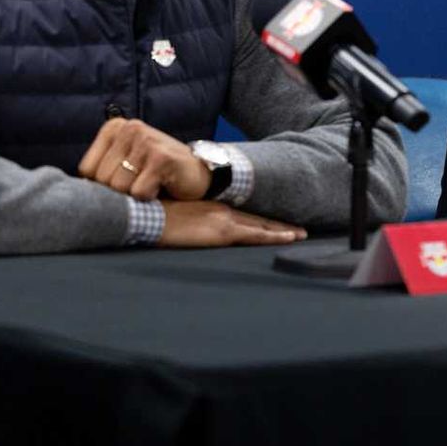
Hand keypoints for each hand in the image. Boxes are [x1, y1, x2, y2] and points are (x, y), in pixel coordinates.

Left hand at [79, 118, 211, 201]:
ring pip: (119, 188)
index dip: (103, 185)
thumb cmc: (157, 172)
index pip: (87, 170)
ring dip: (136, 195)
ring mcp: (146, 141)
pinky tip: (163, 186)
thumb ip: (101, 170)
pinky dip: (151, 198)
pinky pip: (140, 193)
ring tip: (152, 182)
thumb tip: (72, 194)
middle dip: (120, 191)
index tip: (125, 179)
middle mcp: (130, 128)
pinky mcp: (161, 158)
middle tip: (141, 182)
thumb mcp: (125, 161)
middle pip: (102, 180)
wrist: (200, 172)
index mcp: (114, 127)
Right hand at [158, 201, 306, 247]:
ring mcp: (225, 220)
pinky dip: (275, 237)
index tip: (276, 223)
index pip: (242, 215)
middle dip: (278, 225)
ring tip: (301, 235)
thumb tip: (185, 228)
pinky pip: (256, 236)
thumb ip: (185, 221)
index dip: (261, 220)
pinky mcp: (223, 232)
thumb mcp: (173, 217)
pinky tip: (290, 238)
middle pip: (257, 220)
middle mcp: (223, 211)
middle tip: (299, 231)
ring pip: (262, 227)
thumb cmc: (153, 216)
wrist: (145, 213)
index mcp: (211, 207)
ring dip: (282, 231)